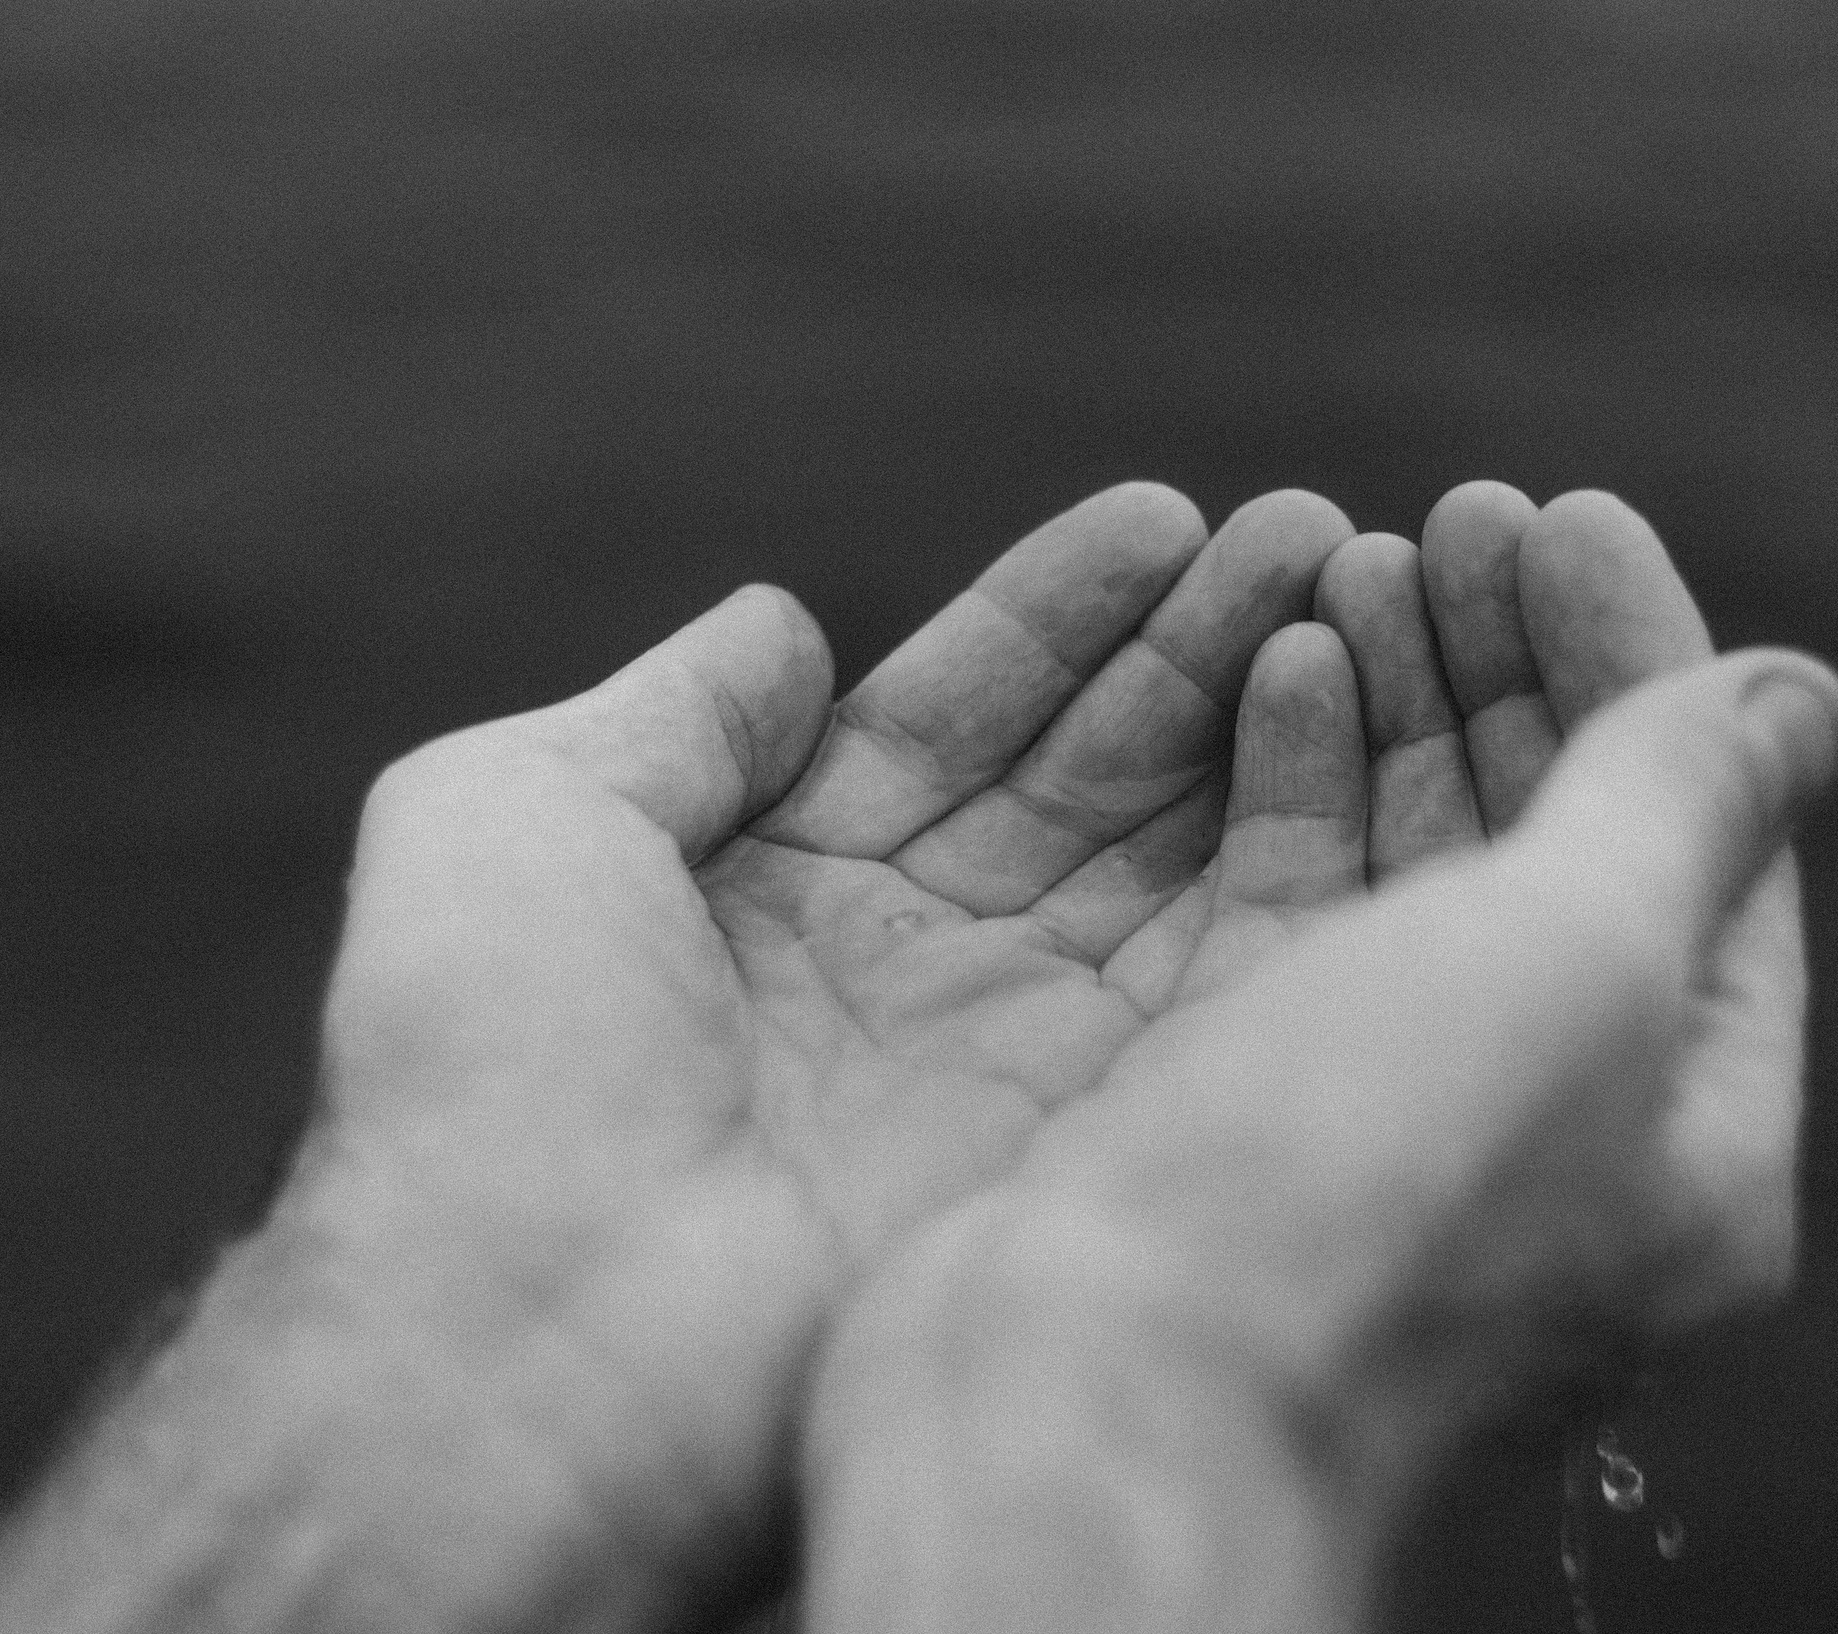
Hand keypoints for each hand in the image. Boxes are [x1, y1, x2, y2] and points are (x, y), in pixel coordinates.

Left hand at [299, 482, 1363, 1608]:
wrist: (542, 1321)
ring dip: (1270, 708)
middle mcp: (915, 963)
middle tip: (1304, 525)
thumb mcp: (517, 812)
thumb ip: (675, 710)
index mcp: (779, 884)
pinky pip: (1236, 955)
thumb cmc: (486, 1060)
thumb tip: (783, 621)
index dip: (1058, 615)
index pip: (954, 712)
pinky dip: (1301, 828)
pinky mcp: (1105, 1127)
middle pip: (1089, 770)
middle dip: (1194, 644)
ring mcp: (1018, 1049)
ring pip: (1181, 847)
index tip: (1159, 516)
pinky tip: (1332, 693)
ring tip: (1350, 571)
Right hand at [794, 484, 1837, 1633]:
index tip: (1561, 517)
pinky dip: (1289, 778)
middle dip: (1512, 667)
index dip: (1645, 664)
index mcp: (1688, 1141)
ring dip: (1398, 701)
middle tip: (1455, 519)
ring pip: (1414, 867)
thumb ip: (1684, 805)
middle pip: (1557, 848)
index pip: (1708, 849)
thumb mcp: (1572, 960)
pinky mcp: (1229, 1116)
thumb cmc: (1349, 1189)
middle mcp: (1545, 1146)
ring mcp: (1377, 1134)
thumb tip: (1800, 697)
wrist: (1077, 1401)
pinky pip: (1289, 909)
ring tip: (1353, 555)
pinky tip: (1274, 666)